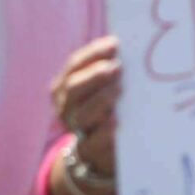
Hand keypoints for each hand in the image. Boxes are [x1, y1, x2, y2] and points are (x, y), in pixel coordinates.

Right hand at [52, 36, 122, 178]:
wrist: (103, 145)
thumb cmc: (107, 103)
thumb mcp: (104, 83)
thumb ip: (110, 66)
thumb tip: (128, 46)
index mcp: (66, 84)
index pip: (75, 63)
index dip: (94, 53)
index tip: (115, 44)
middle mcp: (65, 106)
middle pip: (73, 87)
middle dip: (95, 75)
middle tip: (117, 68)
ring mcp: (74, 128)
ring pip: (82, 114)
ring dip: (101, 100)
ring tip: (120, 90)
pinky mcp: (88, 150)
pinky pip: (92, 142)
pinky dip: (105, 130)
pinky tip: (117, 120)